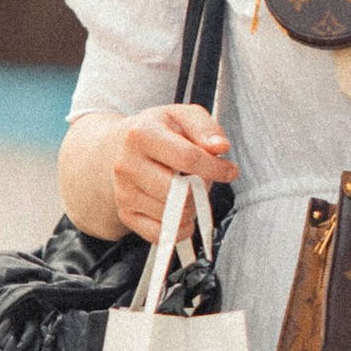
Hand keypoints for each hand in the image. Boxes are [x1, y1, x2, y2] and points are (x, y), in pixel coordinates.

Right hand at [111, 102, 229, 239]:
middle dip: (203, 188)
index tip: (229, 171)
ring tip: (187, 188)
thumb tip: (220, 147)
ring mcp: (124, 192)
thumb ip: (205, 128)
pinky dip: (179, 227)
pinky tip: (180, 209)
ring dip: (192, 207)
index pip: (188, 158)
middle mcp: (127, 164)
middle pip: (182, 193)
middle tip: (203, 179)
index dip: (216, 168)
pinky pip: (162, 234)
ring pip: (175, 215)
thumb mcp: (183, 116)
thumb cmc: (159, 132)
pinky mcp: (126, 214)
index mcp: (141, 134)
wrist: (121, 148)